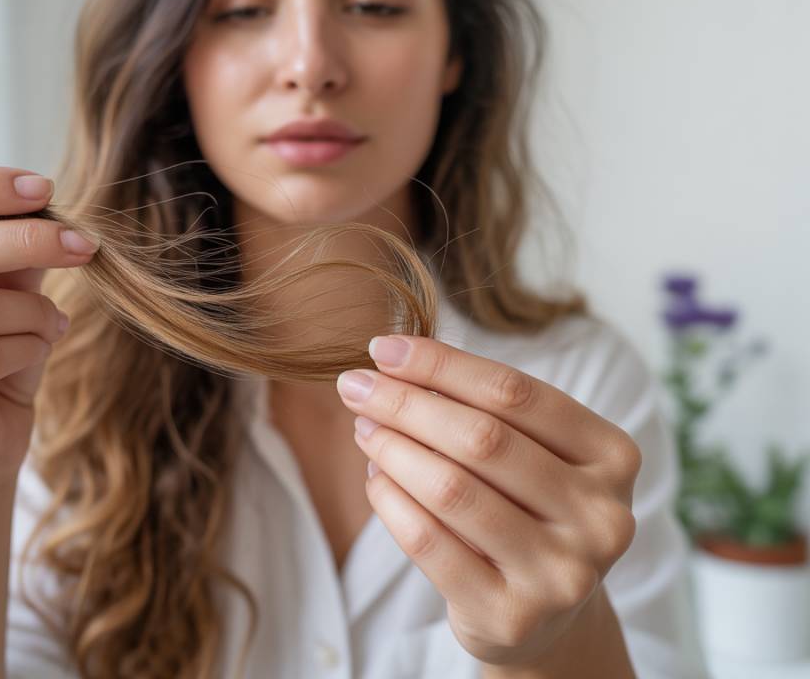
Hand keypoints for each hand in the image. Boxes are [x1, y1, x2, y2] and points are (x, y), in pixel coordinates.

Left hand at [335, 334, 641, 667]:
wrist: (549, 616)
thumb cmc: (528, 509)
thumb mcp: (531, 453)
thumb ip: (483, 410)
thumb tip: (394, 362)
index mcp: (612, 456)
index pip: (514, 392)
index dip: (441, 364)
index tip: (383, 348)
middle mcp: (600, 516)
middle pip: (483, 439)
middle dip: (406, 403)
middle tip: (354, 387)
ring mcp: (562, 573)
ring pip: (452, 489)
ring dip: (393, 449)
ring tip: (363, 428)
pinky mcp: (513, 617)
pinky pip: (430, 543)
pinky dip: (391, 502)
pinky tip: (375, 478)